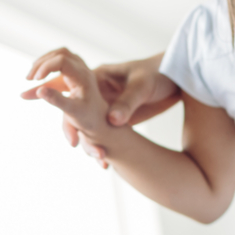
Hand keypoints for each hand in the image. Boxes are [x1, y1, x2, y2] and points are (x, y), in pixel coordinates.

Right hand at [23, 48, 110, 140]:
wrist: (99, 119)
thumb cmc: (88, 118)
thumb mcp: (73, 112)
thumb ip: (57, 101)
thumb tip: (40, 91)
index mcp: (84, 77)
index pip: (62, 60)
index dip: (46, 67)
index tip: (34, 81)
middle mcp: (83, 69)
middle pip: (60, 54)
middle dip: (42, 63)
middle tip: (28, 79)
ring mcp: (80, 69)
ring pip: (60, 54)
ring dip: (44, 62)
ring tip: (31, 77)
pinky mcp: (75, 72)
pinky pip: (61, 61)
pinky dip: (48, 66)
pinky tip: (39, 77)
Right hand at [55, 54, 180, 166]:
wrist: (177, 77)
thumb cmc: (158, 73)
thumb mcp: (142, 86)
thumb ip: (127, 102)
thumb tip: (112, 121)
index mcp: (97, 78)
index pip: (69, 89)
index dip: (57, 103)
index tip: (57, 122)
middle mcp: (98, 93)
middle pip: (75, 114)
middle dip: (74, 131)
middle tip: (82, 147)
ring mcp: (107, 107)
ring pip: (89, 127)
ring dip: (91, 144)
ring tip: (100, 159)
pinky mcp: (118, 119)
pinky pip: (105, 135)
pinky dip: (104, 147)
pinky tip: (108, 162)